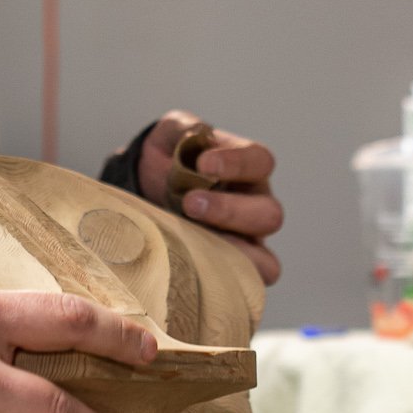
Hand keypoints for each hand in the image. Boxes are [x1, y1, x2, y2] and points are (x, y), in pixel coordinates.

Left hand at [137, 109, 282, 285]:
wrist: (143, 191)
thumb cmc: (167, 161)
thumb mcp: (170, 136)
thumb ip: (183, 129)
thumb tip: (198, 133)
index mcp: (246, 167)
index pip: (259, 161)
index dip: (236, 163)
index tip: (203, 164)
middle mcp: (254, 204)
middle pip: (269, 214)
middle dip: (229, 210)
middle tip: (190, 204)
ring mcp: (247, 241)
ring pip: (264, 257)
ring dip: (231, 250)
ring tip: (193, 240)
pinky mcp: (233, 269)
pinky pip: (249, 284)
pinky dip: (231, 281)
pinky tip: (199, 269)